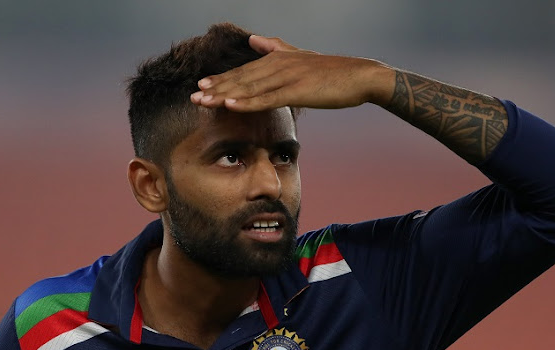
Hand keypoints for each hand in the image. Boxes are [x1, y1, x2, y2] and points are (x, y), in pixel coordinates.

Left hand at [190, 35, 392, 111]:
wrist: (361, 76)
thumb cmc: (334, 72)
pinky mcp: (298, 90)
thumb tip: (254, 39)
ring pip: (250, 88)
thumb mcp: (302, 57)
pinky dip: (248, 102)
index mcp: (278, 58)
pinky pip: (268, 98)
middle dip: (217, 87)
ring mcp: (288, 77)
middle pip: (242, 78)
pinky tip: (231, 105)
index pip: (245, 71)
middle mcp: (279, 64)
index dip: (222, 79)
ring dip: (225, 95)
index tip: (201, 85)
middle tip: (194, 95)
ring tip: (204, 100)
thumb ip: (277, 47)